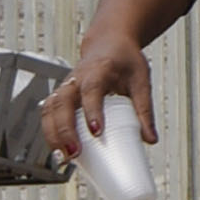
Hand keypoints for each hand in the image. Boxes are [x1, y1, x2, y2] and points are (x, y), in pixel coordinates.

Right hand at [51, 31, 157, 164]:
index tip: (96, 131)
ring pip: (50, 109)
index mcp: (99, 70)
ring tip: (62, 156)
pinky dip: (49, 130)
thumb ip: (145, 110)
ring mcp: (66, 85)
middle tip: (74, 152)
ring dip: (52, 133)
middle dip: (65, 130)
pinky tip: (56, 149)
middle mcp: (77, 78)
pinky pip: (48, 112)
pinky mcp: (61, 94)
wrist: (110, 43)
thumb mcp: (141, 82)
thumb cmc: (125, 61)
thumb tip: (150, 140)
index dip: (92, 111)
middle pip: (62, 103)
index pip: (92, 90)